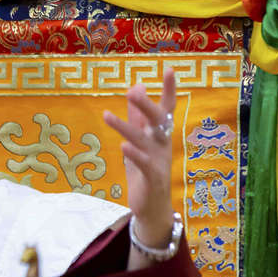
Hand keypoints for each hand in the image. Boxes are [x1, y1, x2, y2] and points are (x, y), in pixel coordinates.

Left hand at [104, 68, 175, 247]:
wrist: (152, 207)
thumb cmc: (145, 170)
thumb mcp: (139, 140)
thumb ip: (137, 116)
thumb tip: (136, 87)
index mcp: (160, 135)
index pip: (167, 109)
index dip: (168, 90)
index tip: (170, 69)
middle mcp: (161, 145)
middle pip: (158, 121)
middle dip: (146, 105)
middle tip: (133, 90)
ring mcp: (158, 162)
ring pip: (143, 141)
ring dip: (125, 128)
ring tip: (107, 115)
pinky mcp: (152, 179)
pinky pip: (144, 165)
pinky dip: (135, 155)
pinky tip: (124, 147)